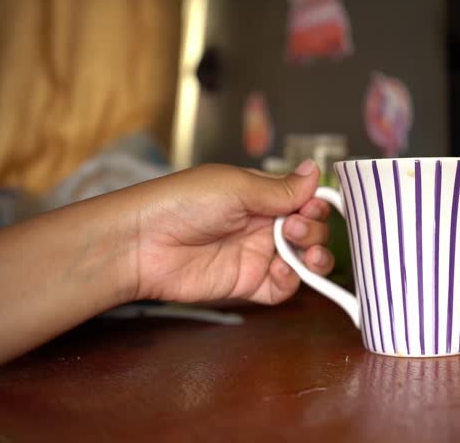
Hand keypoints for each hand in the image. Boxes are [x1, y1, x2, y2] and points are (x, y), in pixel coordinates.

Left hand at [129, 160, 333, 303]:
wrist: (144, 244)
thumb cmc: (182, 203)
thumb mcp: (236, 187)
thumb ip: (280, 188)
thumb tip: (315, 171)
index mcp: (260, 195)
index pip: (303, 200)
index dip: (315, 204)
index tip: (312, 206)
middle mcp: (262, 224)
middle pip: (309, 230)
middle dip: (313, 229)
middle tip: (293, 227)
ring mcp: (256, 255)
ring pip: (304, 260)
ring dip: (315, 256)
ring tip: (307, 254)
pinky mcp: (248, 284)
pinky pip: (283, 288)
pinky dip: (291, 281)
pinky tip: (280, 271)